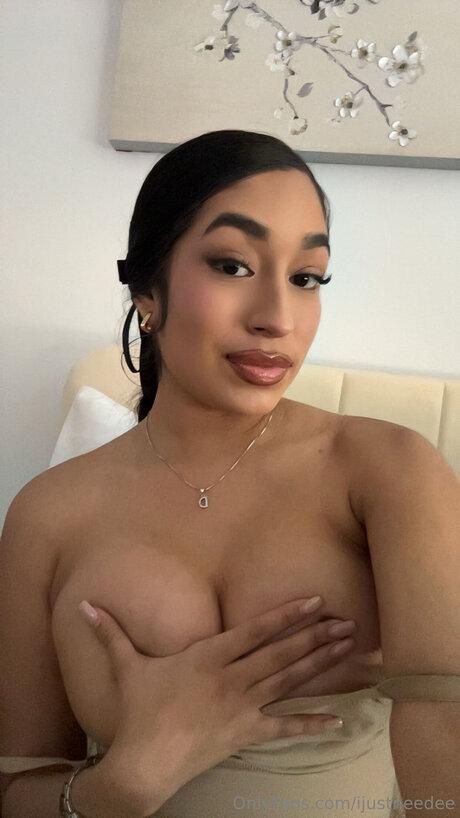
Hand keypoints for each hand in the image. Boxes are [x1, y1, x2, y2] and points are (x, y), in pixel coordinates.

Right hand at [78, 596, 354, 810]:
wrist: (144, 764)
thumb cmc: (138, 712)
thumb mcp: (127, 667)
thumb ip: (111, 632)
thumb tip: (84, 604)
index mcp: (209, 657)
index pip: (256, 630)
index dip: (287, 614)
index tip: (315, 600)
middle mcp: (233, 679)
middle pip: (282, 653)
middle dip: (317, 636)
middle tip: (350, 622)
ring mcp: (243, 708)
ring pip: (289, 681)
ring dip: (322, 665)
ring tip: (350, 650)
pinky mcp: (247, 734)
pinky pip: (284, 728)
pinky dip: (312, 725)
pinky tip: (339, 721)